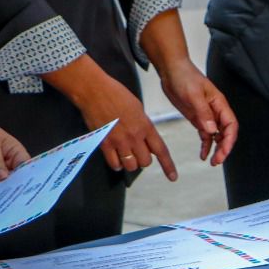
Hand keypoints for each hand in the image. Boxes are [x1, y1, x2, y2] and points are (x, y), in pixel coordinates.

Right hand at [49, 56, 177, 179]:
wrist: (95, 91)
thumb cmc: (116, 95)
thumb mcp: (138, 108)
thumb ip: (144, 125)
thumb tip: (146, 138)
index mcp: (146, 126)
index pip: (161, 150)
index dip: (168, 165)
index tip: (173, 177)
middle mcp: (134, 136)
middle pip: (145, 162)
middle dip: (143, 160)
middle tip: (137, 152)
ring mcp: (119, 141)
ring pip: (130, 165)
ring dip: (130, 163)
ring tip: (126, 154)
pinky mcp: (104, 144)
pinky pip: (114, 164)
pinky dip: (116, 164)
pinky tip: (116, 158)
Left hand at [158, 58, 237, 166]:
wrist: (171, 71)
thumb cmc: (185, 77)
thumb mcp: (193, 95)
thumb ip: (203, 113)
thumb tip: (212, 131)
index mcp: (219, 104)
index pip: (231, 125)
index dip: (230, 140)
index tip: (224, 152)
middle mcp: (216, 111)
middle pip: (226, 133)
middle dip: (224, 148)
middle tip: (217, 161)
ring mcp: (207, 115)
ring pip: (217, 136)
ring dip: (216, 148)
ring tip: (212, 161)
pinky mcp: (198, 118)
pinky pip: (205, 135)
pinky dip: (206, 145)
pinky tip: (203, 154)